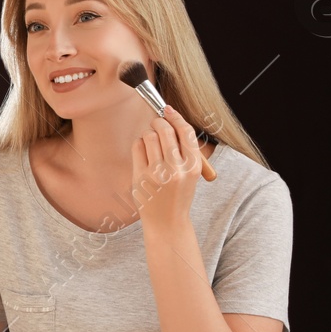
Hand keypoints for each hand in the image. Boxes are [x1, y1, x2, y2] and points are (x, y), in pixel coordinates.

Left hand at [133, 104, 200, 235]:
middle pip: (165, 131)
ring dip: (148, 134)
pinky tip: (143, 152)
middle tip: (156, 123)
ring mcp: (157, 173)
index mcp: (193, 166)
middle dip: (159, 122)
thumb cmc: (178, 194)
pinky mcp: (140, 177)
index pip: (185, 132)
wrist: (167, 222)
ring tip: (150, 142)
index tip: (168, 109)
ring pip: (149, 137)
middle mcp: (176, 169)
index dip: (176, 117)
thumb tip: (170, 118)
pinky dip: (139, 144)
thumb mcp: (189, 173)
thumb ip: (183, 149)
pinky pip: (137, 147)